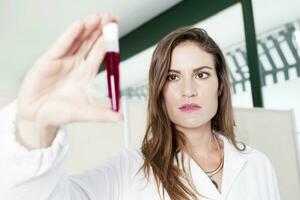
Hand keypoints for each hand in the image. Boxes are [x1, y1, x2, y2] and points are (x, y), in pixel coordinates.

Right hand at [17, 14, 122, 128]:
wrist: (37, 117)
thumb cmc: (60, 113)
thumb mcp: (85, 113)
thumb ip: (103, 114)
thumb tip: (122, 118)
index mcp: (87, 73)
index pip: (100, 52)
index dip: (108, 41)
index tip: (117, 29)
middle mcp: (77, 64)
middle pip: (91, 42)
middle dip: (100, 30)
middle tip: (110, 18)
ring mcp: (63, 60)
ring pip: (77, 40)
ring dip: (88, 28)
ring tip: (99, 17)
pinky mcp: (48, 60)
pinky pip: (61, 45)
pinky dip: (70, 35)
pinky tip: (80, 25)